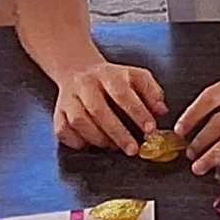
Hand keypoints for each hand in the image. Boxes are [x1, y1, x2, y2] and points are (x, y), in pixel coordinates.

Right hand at [49, 59, 166, 151]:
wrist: (78, 70)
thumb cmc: (111, 79)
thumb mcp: (136, 76)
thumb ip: (152, 92)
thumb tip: (161, 110)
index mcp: (107, 74)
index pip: (122, 93)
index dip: (137, 112)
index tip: (150, 129)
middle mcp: (85, 85)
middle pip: (98, 110)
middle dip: (118, 133)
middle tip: (133, 149)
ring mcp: (69, 99)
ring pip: (79, 121)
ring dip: (98, 138)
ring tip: (114, 146)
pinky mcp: (58, 113)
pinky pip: (63, 131)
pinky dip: (77, 142)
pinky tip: (92, 144)